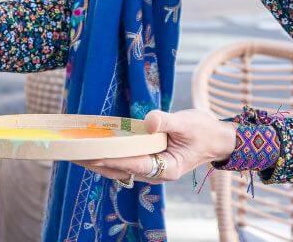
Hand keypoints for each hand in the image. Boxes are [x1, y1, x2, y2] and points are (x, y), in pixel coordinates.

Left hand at [73, 109, 236, 184]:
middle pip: (122, 170)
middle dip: (98, 163)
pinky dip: (111, 157)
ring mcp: (153, 169)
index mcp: (168, 167)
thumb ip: (167, 121)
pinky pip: (126, 162)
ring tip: (77, 154)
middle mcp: (158, 172)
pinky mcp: (151, 161)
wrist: (217, 139)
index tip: (93, 155)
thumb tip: (149, 120)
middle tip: (74, 155)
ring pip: (121, 169)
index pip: (135, 164)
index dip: (113, 159)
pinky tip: (95, 150)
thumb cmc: (205, 130)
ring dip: (100, 162)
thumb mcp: (188, 122)